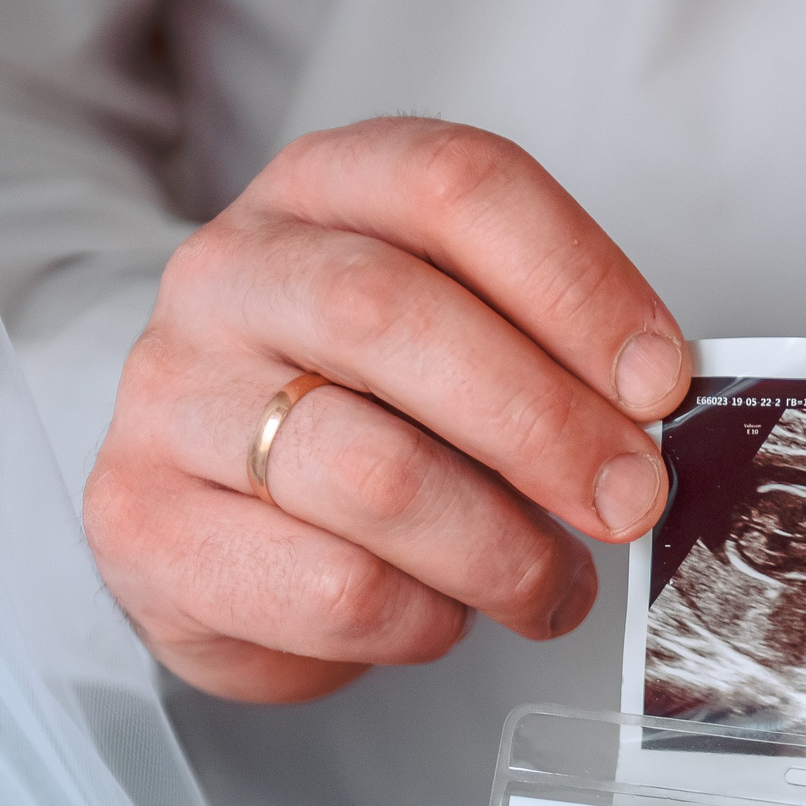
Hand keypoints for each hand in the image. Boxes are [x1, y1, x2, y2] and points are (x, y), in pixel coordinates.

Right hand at [83, 117, 689, 701]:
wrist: (205, 507)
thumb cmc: (362, 415)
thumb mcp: (455, 340)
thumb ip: (545, 353)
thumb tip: (651, 424)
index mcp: (322, 187)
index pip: (455, 186)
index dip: (577, 284)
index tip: (660, 382)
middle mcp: (228, 272)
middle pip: (393, 315)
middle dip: (545, 425)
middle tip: (628, 501)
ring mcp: (169, 396)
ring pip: (367, 471)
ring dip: (499, 549)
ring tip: (549, 584)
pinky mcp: (144, 524)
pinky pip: (329, 589)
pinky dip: (423, 619)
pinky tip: (442, 613)